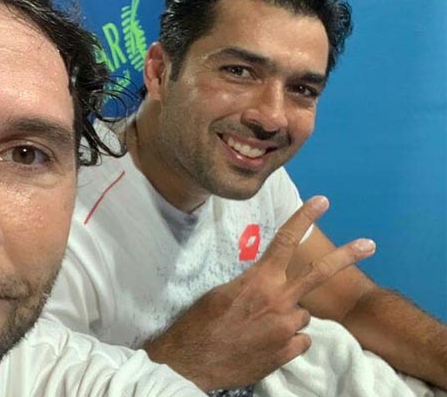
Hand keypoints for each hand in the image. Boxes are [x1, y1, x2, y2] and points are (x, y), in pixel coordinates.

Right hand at [143, 196, 375, 390]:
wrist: (192, 360)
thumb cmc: (200, 323)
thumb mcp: (222, 292)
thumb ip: (253, 285)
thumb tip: (269, 286)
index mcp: (259, 280)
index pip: (285, 241)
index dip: (304, 218)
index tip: (322, 201)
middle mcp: (279, 301)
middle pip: (319, 273)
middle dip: (346, 256)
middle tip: (370, 244)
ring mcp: (286, 328)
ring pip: (302, 315)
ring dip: (288, 318)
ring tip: (260, 327)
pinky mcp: (287, 352)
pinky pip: (298, 340)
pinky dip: (286, 341)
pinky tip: (264, 344)